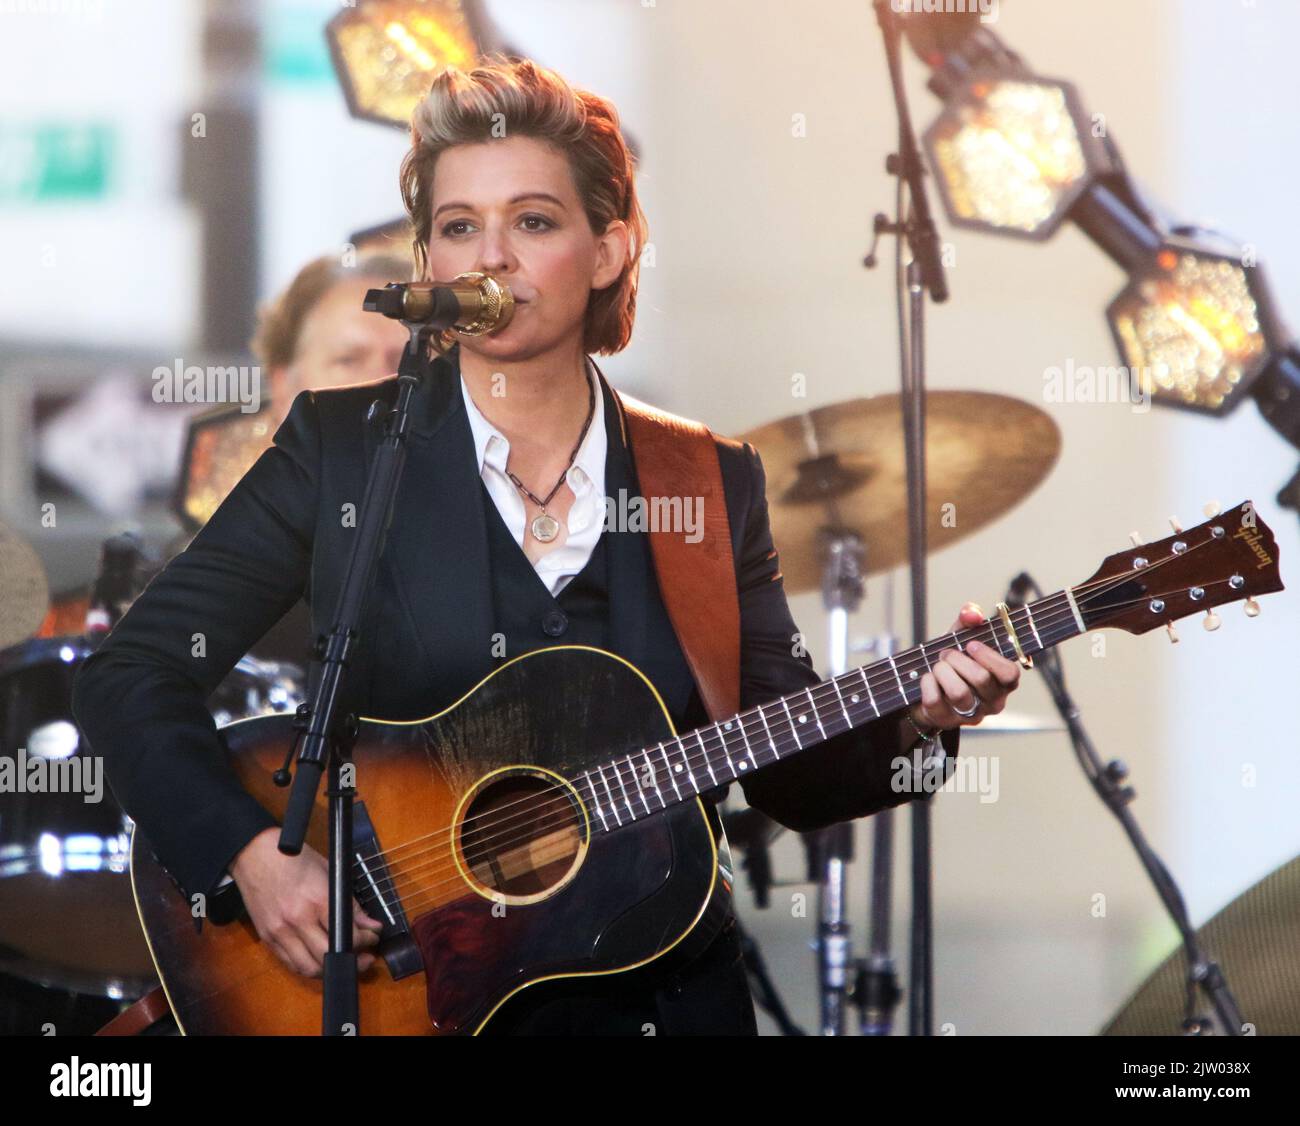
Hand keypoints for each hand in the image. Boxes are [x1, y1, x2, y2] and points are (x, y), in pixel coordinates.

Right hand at [229, 828, 383, 977]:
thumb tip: (370, 924)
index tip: (373, 938)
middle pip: (329, 957)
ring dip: (330, 969)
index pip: (347, 935)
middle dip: (353, 960)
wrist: (255, 854)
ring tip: (343, 961)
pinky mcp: (267, 938)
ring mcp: (280, 932)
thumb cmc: (294, 858)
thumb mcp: (330, 872)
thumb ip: (350, 903)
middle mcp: (298, 920)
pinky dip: (308, 966)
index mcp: (317, 900)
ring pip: (308, 968)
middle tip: (364, 956)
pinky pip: (289, 963)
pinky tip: (320, 959)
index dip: (365, 940)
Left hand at [908, 602, 1021, 733]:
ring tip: (938, 666)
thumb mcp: (961, 636)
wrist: (926, 685)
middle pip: (981, 679)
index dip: (989, 657)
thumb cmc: (953, 660)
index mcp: (1003, 682)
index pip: (1010, 674)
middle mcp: (992, 702)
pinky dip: (927, 683)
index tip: (971, 644)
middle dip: (957, 659)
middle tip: (946, 654)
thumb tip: (972, 614)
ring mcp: (969, 715)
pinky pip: (934, 701)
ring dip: (942, 671)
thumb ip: (970, 618)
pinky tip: (927, 679)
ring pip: (959, 692)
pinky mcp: (946, 721)